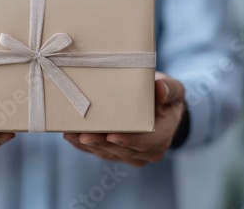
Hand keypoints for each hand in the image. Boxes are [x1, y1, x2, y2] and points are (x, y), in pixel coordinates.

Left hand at [64, 72, 185, 166]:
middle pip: (121, 150)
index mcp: (162, 136)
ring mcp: (130, 155)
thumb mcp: (174, 89)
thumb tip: (159, 88)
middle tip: (82, 135)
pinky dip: (82, 145)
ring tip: (71, 134)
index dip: (128, 140)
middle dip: (100, 143)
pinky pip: (97, 152)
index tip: (111, 135)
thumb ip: (169, 90)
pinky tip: (70, 136)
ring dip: (88, 145)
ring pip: (107, 153)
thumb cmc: (165, 97)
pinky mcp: (115, 154)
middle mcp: (147, 151)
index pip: (146, 141)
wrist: (161, 109)